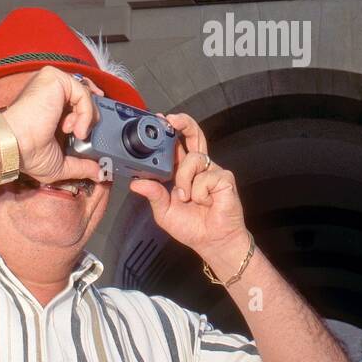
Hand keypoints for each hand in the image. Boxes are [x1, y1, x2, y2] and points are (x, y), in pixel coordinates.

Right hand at [0, 67, 104, 183]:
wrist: (14, 145)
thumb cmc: (27, 153)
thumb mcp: (61, 164)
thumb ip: (82, 165)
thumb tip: (100, 173)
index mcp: (51, 106)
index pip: (79, 101)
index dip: (92, 114)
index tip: (94, 131)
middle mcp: (50, 92)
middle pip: (86, 94)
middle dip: (93, 116)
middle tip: (84, 135)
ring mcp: (51, 83)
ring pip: (86, 94)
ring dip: (88, 117)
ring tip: (77, 134)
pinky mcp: (54, 78)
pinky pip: (82, 92)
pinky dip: (86, 113)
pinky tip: (77, 129)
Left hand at [129, 113, 247, 259]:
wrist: (212, 242)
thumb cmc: (192, 227)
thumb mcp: (164, 211)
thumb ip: (153, 194)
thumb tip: (136, 182)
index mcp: (183, 171)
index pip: (177, 145)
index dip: (170, 131)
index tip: (159, 119)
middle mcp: (198, 167)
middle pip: (194, 134)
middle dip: (183, 122)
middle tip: (170, 119)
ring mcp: (212, 171)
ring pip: (193, 159)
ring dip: (185, 181)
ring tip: (188, 198)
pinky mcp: (224, 178)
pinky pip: (205, 178)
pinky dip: (200, 193)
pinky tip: (206, 202)